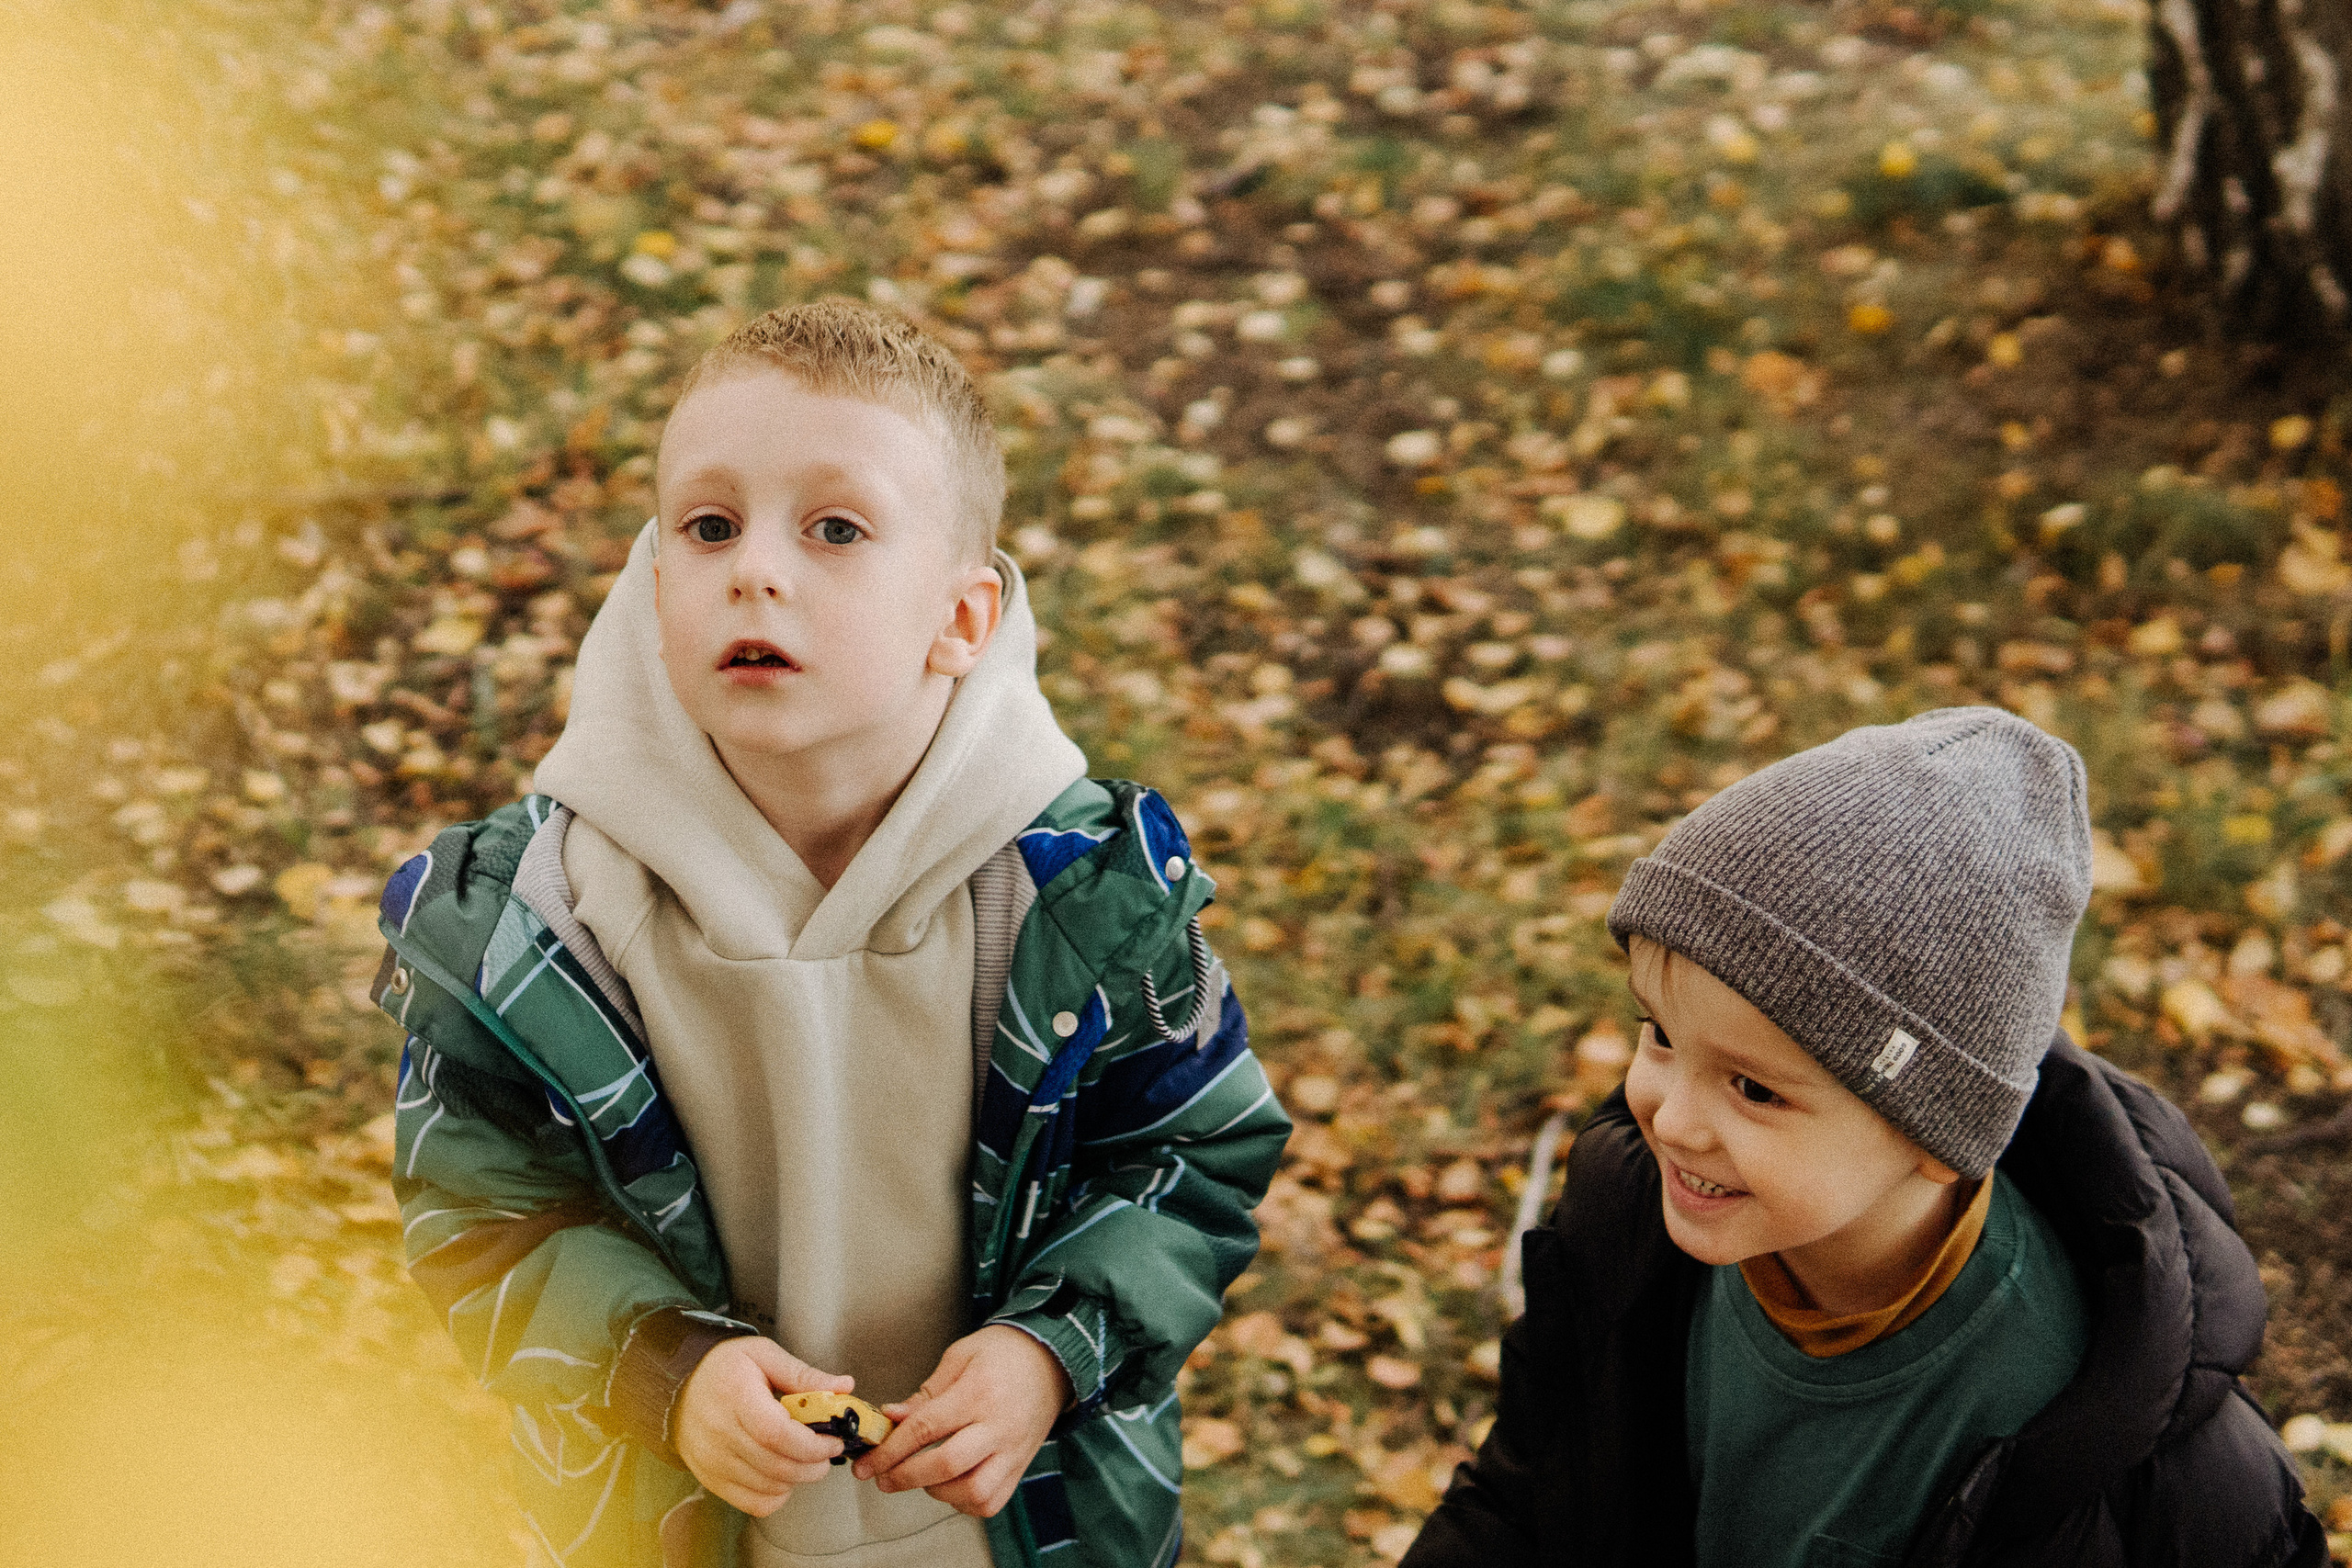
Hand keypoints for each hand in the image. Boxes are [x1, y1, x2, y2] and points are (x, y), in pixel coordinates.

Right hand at [674, 1337, 854, 1517]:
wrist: (680, 1385)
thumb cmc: (725, 1368)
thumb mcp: (764, 1355)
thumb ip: (804, 1374)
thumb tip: (844, 1386)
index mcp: (737, 1398)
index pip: (777, 1434)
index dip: (812, 1445)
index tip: (833, 1441)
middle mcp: (721, 1434)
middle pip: (777, 1466)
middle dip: (813, 1465)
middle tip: (826, 1453)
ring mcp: (713, 1461)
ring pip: (768, 1487)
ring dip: (797, 1479)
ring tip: (803, 1458)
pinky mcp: (711, 1479)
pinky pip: (752, 1503)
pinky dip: (775, 1495)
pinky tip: (781, 1474)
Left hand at [851, 1326, 1072, 1517]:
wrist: (1053, 1359)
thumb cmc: (1004, 1352)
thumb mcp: (960, 1356)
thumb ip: (926, 1392)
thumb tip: (891, 1417)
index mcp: (978, 1393)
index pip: (926, 1428)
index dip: (890, 1449)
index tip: (867, 1463)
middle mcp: (998, 1426)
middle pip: (947, 1465)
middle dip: (905, 1477)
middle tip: (882, 1479)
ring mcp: (1013, 1450)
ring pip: (973, 1492)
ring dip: (938, 1492)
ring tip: (922, 1478)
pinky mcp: (1021, 1466)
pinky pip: (992, 1501)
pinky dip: (965, 1502)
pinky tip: (951, 1486)